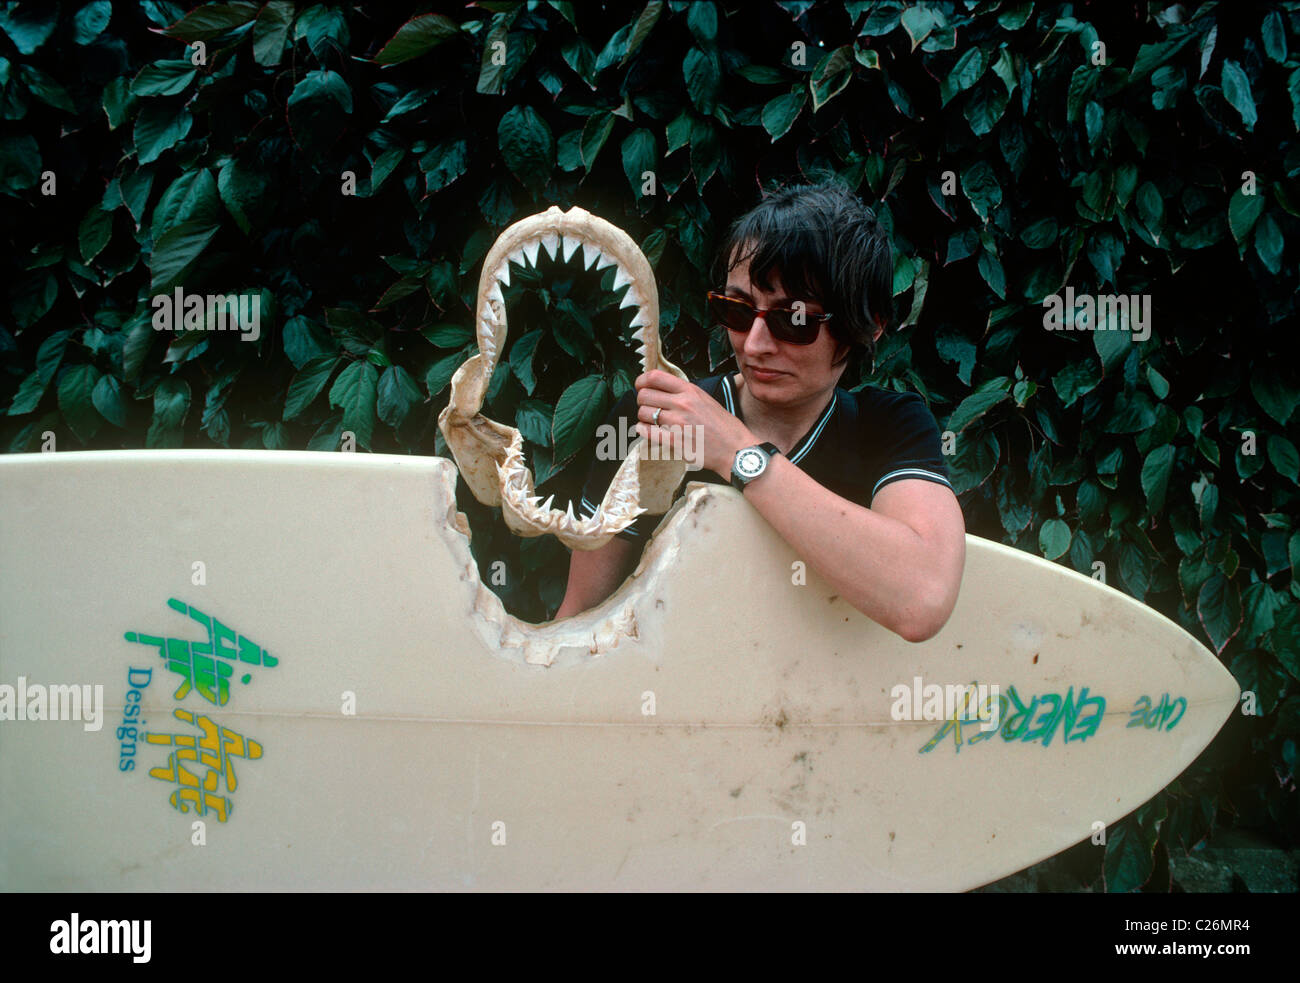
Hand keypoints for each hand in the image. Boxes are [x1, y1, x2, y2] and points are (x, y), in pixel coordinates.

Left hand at [633, 369, 755, 475]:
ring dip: (644, 417)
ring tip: (652, 421)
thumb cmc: (724, 427)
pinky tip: (648, 430)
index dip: (642, 381)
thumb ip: (685, 393)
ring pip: (643, 413)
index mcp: (690, 391)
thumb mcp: (706, 400)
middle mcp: (682, 404)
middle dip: (642, 401)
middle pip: (644, 395)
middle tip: (648, 407)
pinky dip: (642, 430)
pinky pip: (646, 431)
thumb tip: (661, 389)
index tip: (641, 386)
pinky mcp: (673, 441)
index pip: (655, 377)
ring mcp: (677, 423)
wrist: (735, 450)